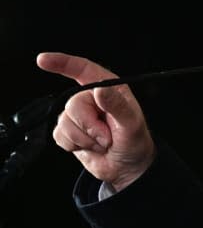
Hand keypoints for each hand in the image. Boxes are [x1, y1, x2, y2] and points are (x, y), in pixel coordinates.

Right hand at [36, 52, 154, 191]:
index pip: (83, 69)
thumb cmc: (135, 142)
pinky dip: (74, 145)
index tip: (43, 60)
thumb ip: (116, 105)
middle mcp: (92, 98)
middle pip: (73, 104)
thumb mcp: (132, 124)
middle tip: (107, 137)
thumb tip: (99, 89)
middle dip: (89, 126)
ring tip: (102, 142)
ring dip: (84, 138)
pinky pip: (58, 135)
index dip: (63, 62)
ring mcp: (79, 115)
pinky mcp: (69, 131)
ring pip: (64, 121)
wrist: (127, 167)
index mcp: (110, 88)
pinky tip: (91, 146)